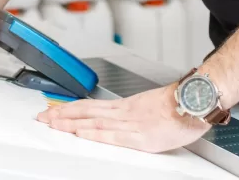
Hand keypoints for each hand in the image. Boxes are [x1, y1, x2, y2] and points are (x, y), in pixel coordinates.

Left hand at [36, 84, 209, 152]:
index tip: (51, 110)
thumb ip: (131, 113)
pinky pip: (114, 135)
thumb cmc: (178, 105)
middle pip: (86, 112)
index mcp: (125, 106)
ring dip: (71, 123)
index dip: (68, 108)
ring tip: (52, 124)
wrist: (197, 101)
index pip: (89, 106)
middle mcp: (124, 112)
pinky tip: (81, 134)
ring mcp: (132, 123)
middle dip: (62, 115)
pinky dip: (95, 134)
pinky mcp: (143, 137)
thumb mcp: (148, 106)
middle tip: (42, 117)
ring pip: (94, 122)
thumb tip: (117, 119)